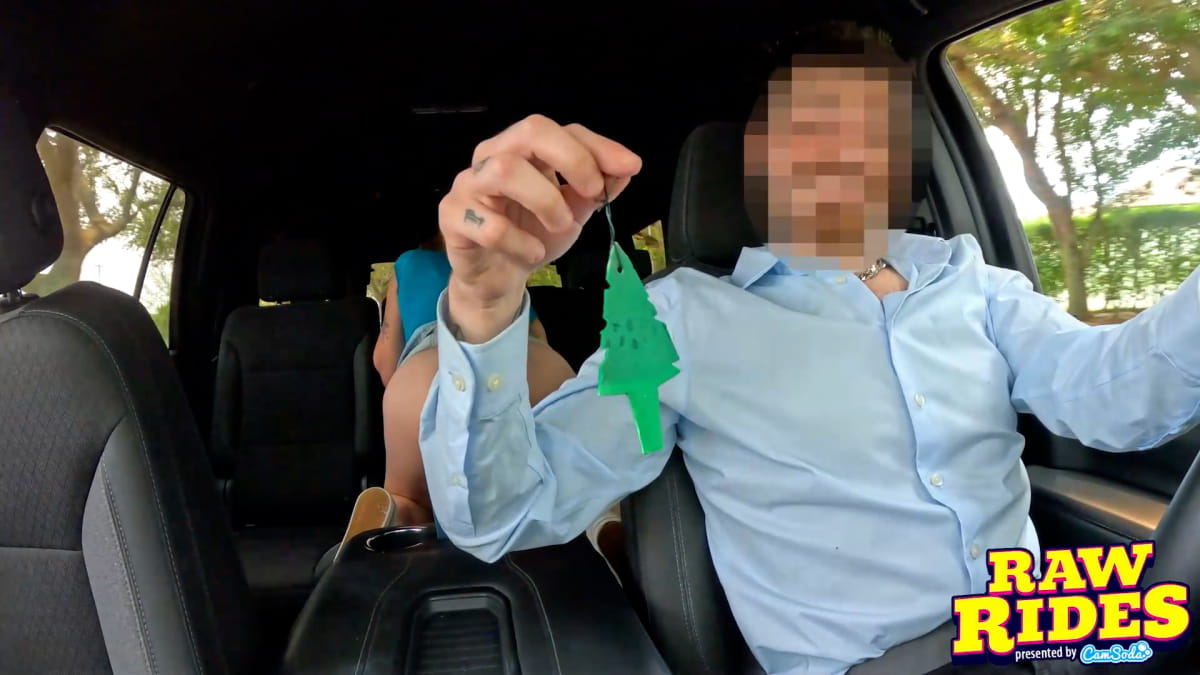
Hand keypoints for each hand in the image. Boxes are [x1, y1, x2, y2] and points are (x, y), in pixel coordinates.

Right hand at [438, 114, 641, 340]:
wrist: (497, 279)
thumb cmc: (531, 236)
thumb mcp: (573, 213)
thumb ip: (597, 191)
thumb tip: (626, 168)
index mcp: (524, 150)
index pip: (563, 130)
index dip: (598, 146)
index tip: (630, 167)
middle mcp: (493, 155)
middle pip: (531, 131)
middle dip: (572, 159)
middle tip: (592, 193)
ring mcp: (469, 184)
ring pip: (505, 170)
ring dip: (545, 200)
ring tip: (560, 226)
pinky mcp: (452, 218)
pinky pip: (487, 224)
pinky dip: (519, 242)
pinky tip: (531, 253)